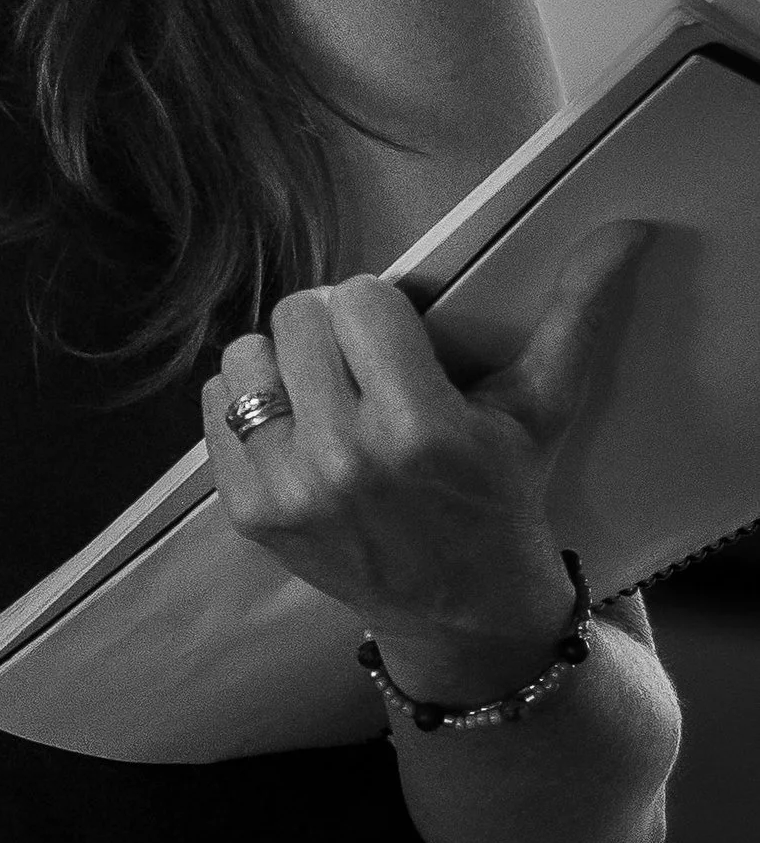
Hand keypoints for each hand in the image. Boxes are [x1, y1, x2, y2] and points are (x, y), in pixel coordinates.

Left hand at [203, 221, 648, 703]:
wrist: (461, 612)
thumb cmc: (500, 496)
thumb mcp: (541, 408)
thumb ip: (575, 313)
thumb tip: (625, 230)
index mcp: (419, 427)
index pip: (360, 296)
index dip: (383, 309)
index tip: (403, 340)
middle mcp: (344, 459)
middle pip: (299, 314)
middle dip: (334, 328)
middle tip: (365, 366)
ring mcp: (288, 490)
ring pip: (248, 353)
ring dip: (284, 363)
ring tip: (328, 394)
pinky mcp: (247, 511)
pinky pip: (217, 403)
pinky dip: (251, 405)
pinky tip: (298, 428)